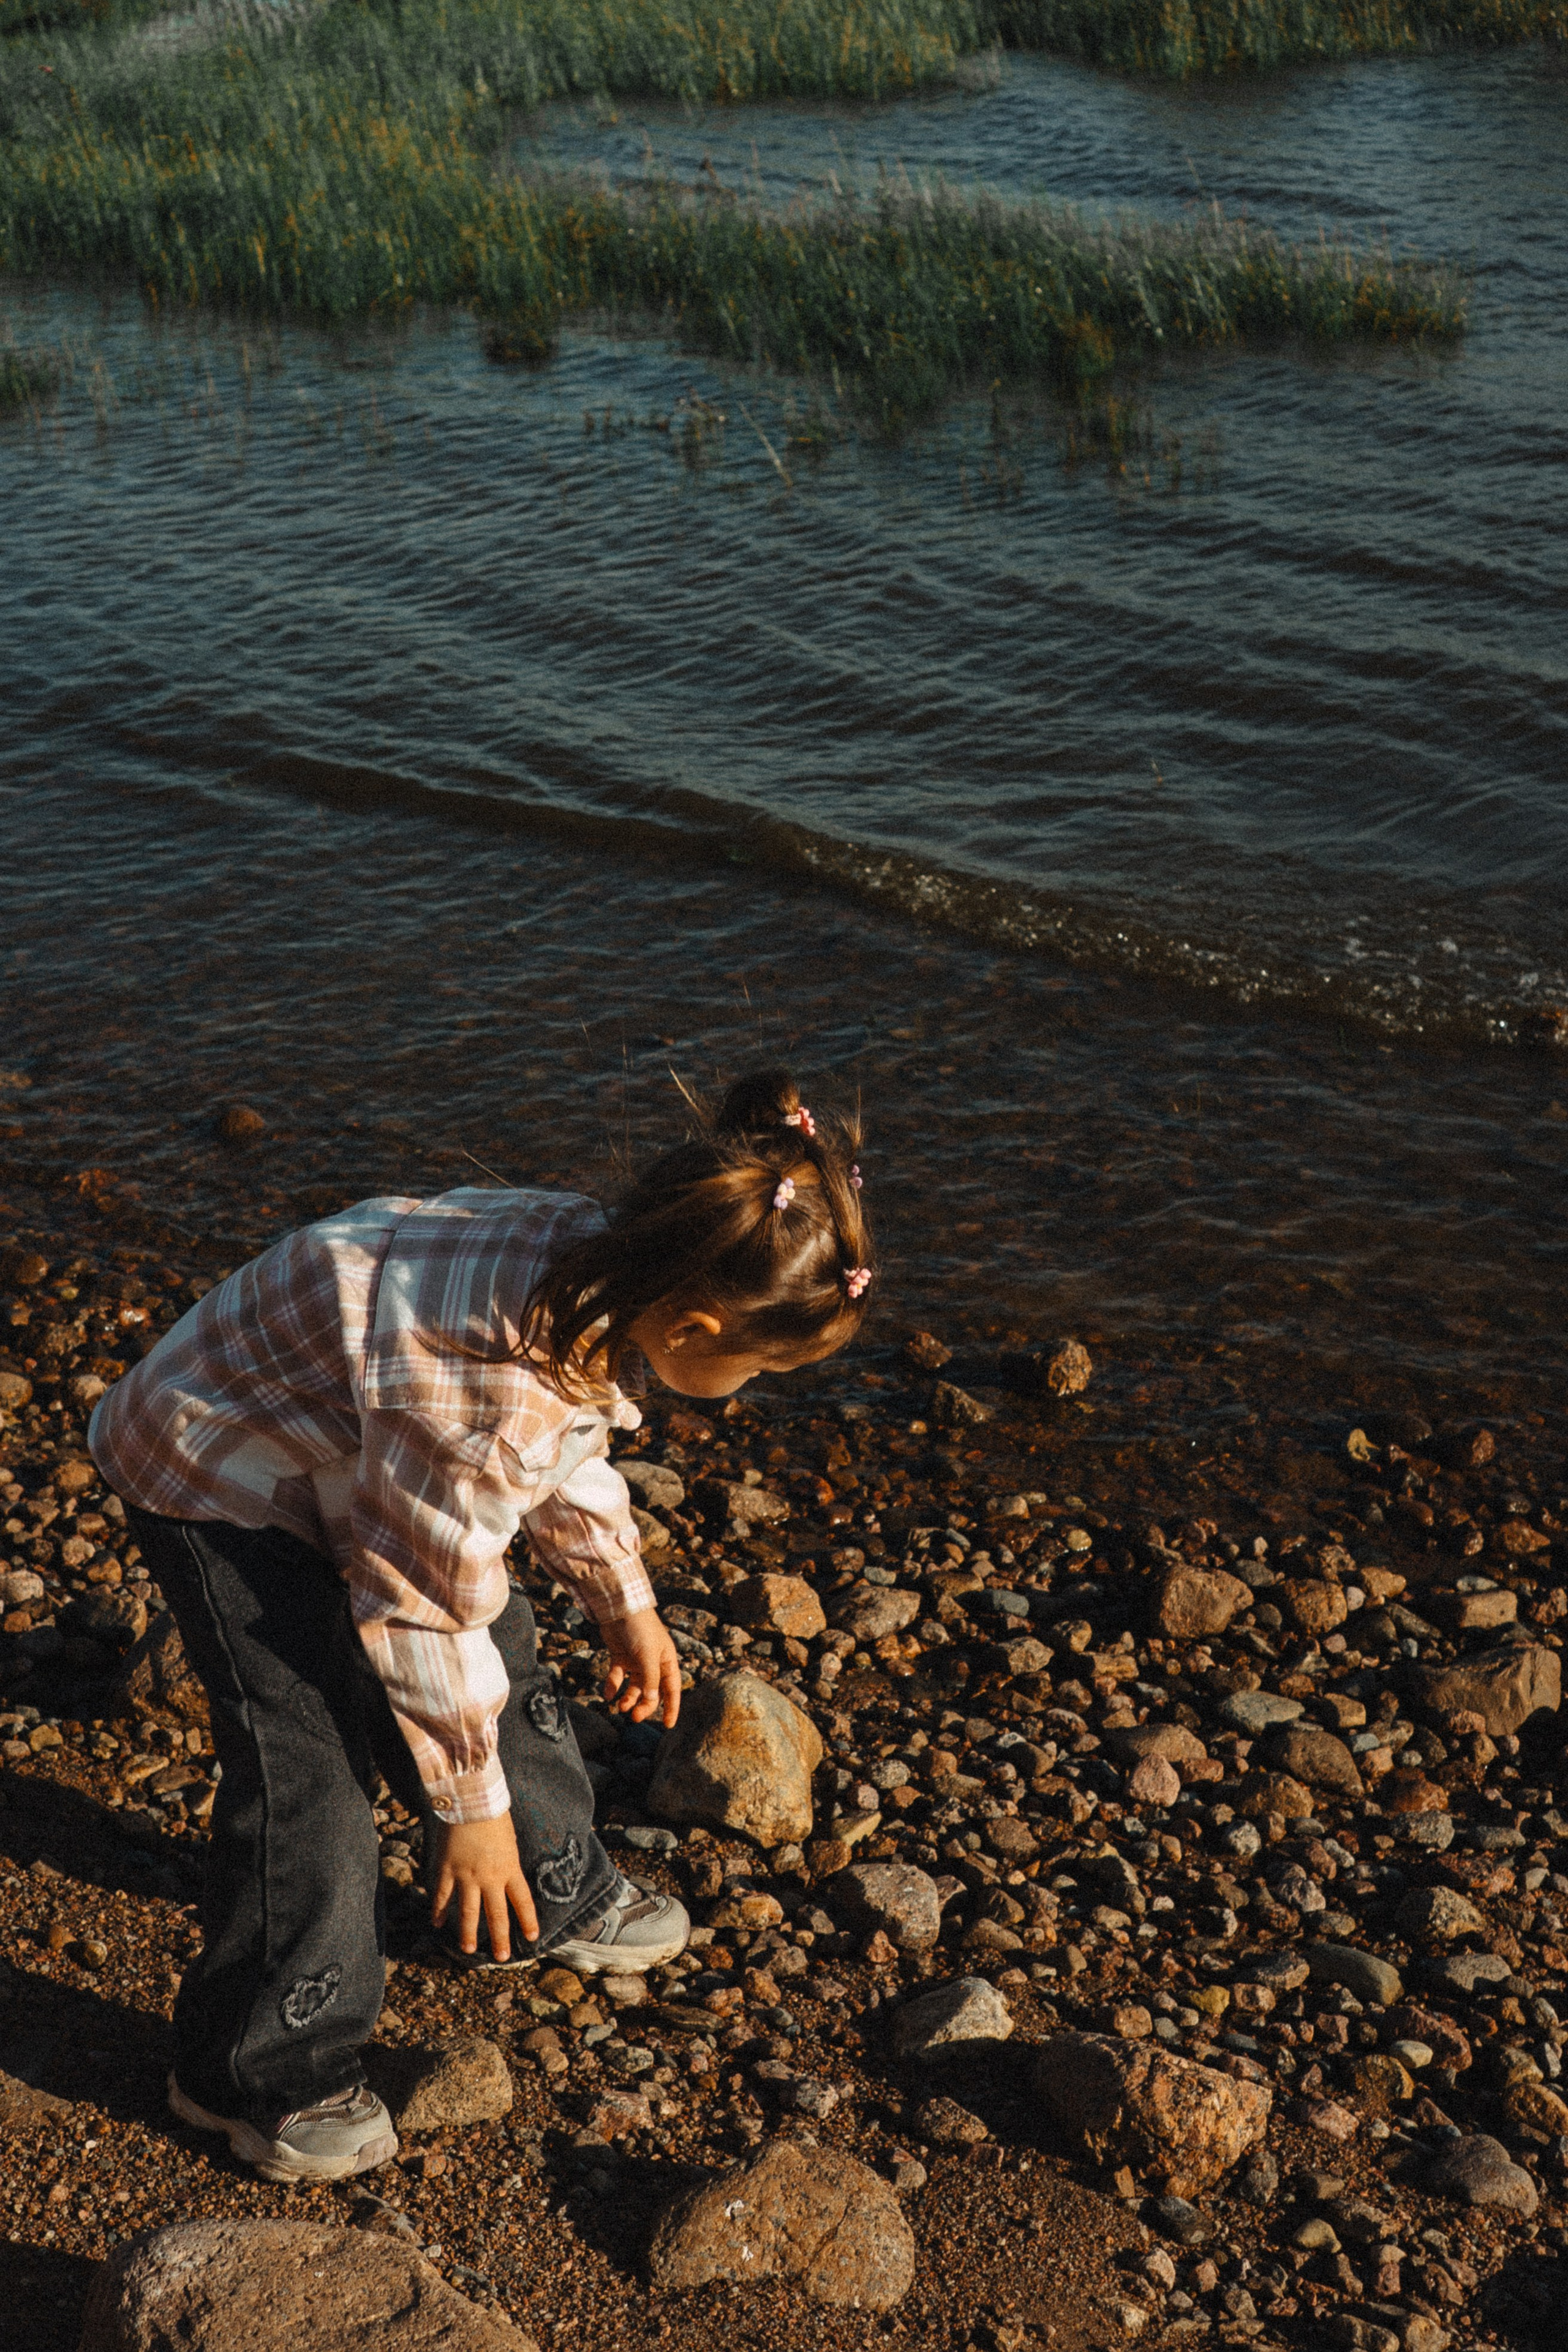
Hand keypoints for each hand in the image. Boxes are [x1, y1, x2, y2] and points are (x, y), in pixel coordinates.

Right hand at [431, 1813, 537, 1960]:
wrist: (471, 1800)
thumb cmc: (494, 1815)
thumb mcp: (509, 1841)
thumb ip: (507, 1863)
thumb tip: (505, 1877)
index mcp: (509, 1868)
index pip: (522, 1901)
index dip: (528, 1920)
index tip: (532, 1937)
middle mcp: (489, 1877)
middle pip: (496, 1914)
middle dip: (500, 1938)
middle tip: (502, 1958)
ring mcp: (466, 1876)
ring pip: (468, 1912)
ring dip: (468, 1933)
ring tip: (469, 1950)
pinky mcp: (447, 1869)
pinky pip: (442, 1896)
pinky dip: (438, 1910)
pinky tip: (436, 1924)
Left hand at [602, 1607, 681, 1726]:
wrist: (618, 1607)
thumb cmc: (640, 1628)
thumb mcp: (647, 1656)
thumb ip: (650, 1679)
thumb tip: (652, 1700)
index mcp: (666, 1661)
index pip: (672, 1689)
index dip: (672, 1707)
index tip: (668, 1725)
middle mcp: (653, 1663)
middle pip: (651, 1691)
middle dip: (644, 1706)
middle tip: (633, 1717)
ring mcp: (635, 1660)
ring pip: (634, 1687)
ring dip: (628, 1698)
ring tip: (620, 1706)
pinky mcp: (620, 1657)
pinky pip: (617, 1677)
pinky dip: (612, 1686)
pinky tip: (607, 1695)